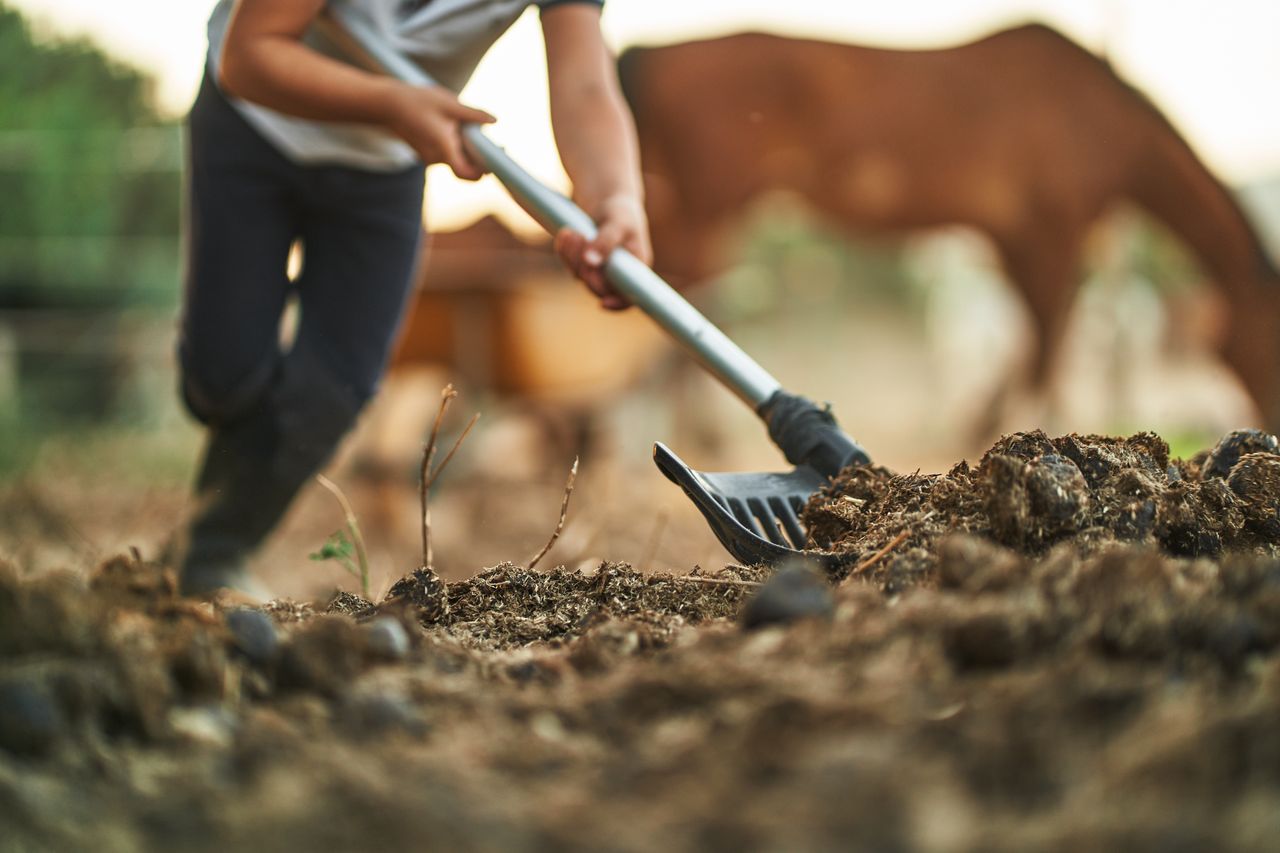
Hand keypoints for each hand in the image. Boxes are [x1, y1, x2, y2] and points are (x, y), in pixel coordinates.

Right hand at [386, 84, 494, 180]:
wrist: (387, 104)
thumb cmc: (417, 101)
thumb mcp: (449, 104)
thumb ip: (473, 115)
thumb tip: (495, 121)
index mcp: (443, 148)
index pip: (467, 174)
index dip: (484, 171)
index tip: (495, 159)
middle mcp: (436, 159)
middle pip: (465, 165)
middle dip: (477, 154)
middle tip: (487, 136)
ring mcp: (429, 158)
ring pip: (456, 158)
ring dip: (465, 146)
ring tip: (464, 124)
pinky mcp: (426, 153)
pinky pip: (446, 153)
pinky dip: (454, 144)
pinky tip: (451, 125)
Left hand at [554, 194, 650, 310]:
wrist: (608, 199)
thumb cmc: (621, 211)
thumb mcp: (618, 222)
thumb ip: (606, 242)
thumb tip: (591, 263)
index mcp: (636, 268)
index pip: (630, 296)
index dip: (618, 304)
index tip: (603, 303)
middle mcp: (618, 274)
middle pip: (599, 287)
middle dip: (586, 267)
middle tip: (580, 238)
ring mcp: (599, 271)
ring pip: (581, 276)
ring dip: (573, 255)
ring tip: (573, 232)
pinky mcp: (584, 263)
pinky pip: (570, 264)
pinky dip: (565, 250)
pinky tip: (566, 233)